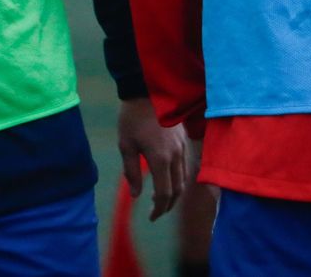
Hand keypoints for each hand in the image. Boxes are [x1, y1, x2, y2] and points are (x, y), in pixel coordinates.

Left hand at [117, 97, 189, 220]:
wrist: (145, 91)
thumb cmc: (131, 118)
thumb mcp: (125, 145)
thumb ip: (132, 172)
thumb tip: (136, 195)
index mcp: (160, 159)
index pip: (164, 194)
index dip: (158, 209)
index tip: (151, 217)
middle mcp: (176, 156)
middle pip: (177, 190)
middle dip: (167, 205)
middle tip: (156, 213)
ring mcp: (182, 148)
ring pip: (183, 179)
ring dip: (174, 193)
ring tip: (160, 200)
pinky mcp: (184, 140)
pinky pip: (185, 166)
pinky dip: (177, 179)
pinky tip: (167, 180)